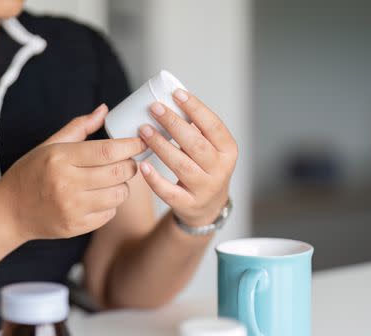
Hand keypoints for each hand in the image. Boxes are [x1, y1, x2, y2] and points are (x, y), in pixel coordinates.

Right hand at [0, 105, 147, 239]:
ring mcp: (72, 208)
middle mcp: (66, 183)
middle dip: (131, 165)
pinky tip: (98, 198)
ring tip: (111, 180)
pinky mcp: (76, 226)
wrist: (9, 211)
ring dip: (123, 186)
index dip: (131, 145)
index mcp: (60, 158)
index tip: (141, 141)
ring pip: (119, 194)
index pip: (108, 150)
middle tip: (128, 161)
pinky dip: (110, 204)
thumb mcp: (48, 146)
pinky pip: (110, 213)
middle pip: (119, 172)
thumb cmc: (30, 174)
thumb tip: (104, 110)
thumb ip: (78, 128)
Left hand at [138, 90, 237, 226]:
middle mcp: (220, 170)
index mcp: (228, 150)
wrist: (208, 207)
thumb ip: (196, 129)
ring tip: (144, 130)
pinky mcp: (188, 204)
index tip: (176, 93)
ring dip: (161, 146)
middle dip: (173, 124)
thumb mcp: (210, 149)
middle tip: (154, 108)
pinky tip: (143, 165)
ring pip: (181, 165)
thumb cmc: (205, 168)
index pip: (213, 125)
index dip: (196, 108)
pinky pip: (169, 192)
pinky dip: (155, 179)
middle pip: (196, 144)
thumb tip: (170, 101)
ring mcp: (205, 188)